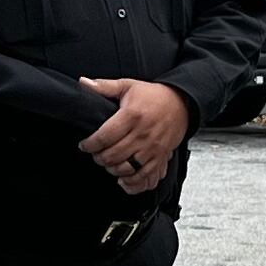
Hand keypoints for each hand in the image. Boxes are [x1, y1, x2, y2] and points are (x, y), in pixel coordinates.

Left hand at [77, 78, 192, 195]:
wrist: (181, 103)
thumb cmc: (153, 96)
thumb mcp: (128, 86)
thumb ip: (104, 86)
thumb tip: (83, 83)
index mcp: (132, 116)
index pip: (104, 136)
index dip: (90, 144)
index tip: (85, 145)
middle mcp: (142, 134)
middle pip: (113, 155)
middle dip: (99, 158)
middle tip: (95, 154)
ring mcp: (152, 148)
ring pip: (126, 168)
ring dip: (112, 169)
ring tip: (108, 162)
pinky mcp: (160, 157)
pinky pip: (144, 177)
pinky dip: (131, 182)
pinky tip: (123, 179)